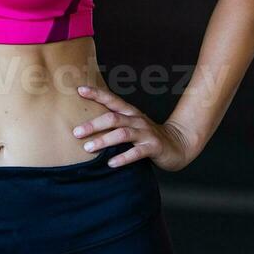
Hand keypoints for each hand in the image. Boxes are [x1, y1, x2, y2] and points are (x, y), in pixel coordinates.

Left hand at [72, 85, 194, 171]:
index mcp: (130, 112)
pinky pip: (136, 152)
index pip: (111, 100)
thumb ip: (113, 123)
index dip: (96, 94)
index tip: (79, 90)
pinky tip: (111, 163)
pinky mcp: (153, 147)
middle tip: (76, 132)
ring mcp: (146, 133)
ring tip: (88, 148)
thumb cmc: (147, 136)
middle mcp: (137, 120)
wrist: (178, 145)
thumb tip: (84, 125)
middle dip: (93, 124)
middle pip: (113, 118)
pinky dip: (123, 157)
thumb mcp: (131, 126)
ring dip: (104, 140)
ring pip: (123, 134)